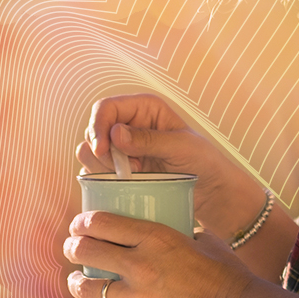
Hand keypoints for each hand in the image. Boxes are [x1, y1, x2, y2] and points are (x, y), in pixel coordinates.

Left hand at [64, 210, 298, 297]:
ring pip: (85, 288)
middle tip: (76, 249)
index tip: (81, 224)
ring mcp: (136, 297)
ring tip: (80, 281)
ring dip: (78, 283)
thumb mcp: (206, 239)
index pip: (99, 222)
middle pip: (83, 251)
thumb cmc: (227, 272)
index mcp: (155, 237)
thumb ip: (184, 231)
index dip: (83, 221)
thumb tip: (178, 225)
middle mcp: (138, 265)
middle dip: (73, 247)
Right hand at [77, 94, 261, 239]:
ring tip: (134, 175)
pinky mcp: (119, 169)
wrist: (210, 190)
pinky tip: (126, 184)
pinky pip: (95, 171)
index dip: (98, 126)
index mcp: (144, 108)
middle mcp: (129, 124)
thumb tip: (116, 134)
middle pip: (93, 130)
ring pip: (89, 151)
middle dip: (103, 151)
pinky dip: (103, 178)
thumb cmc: (203, 161)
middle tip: (130, 169)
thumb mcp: (180, 147)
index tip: (103, 150)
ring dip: (103, 166)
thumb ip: (149, 140)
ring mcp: (121, 148)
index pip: (106, 108)